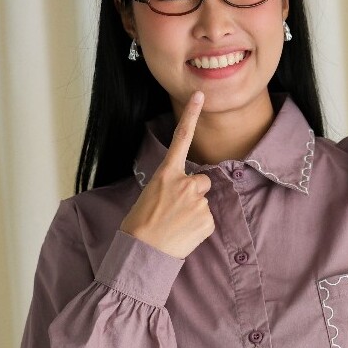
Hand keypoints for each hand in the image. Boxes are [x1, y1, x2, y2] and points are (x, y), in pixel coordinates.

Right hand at [119, 91, 215, 258]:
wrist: (143, 252)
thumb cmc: (140, 226)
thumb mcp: (150, 196)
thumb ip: (171, 188)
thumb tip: (187, 193)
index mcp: (166, 174)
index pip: (181, 139)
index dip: (191, 115)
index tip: (199, 96)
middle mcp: (185, 183)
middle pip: (202, 181)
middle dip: (195, 193)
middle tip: (177, 211)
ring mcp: (198, 202)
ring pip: (204, 203)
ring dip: (195, 213)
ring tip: (176, 226)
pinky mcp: (207, 220)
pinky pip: (208, 220)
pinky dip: (198, 227)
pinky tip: (183, 234)